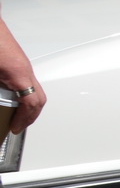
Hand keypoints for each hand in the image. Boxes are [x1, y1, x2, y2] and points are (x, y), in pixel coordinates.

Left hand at [0, 16, 42, 132]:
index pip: (31, 103)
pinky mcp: (17, 60)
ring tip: (17, 114)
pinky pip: (27, 81)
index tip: (15, 128)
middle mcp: (25, 69)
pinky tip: (11, 96)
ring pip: (35, 89)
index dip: (24, 119)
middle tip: (20, 125)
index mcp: (18, 74)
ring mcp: (23, 64)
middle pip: (40, 98)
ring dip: (29, 104)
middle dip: (32, 115)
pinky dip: (23, 93)